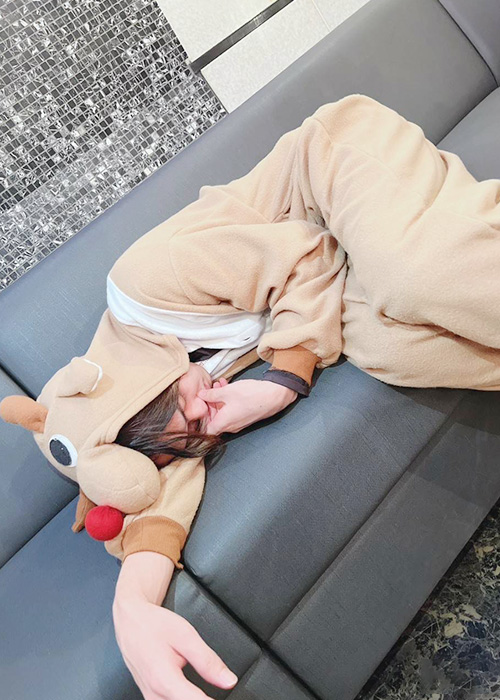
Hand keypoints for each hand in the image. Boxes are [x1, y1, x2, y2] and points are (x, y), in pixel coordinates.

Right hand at [113, 596, 237, 698]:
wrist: (129, 621)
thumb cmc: (154, 625)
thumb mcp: (186, 636)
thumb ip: (207, 661)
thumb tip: (229, 681)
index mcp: (164, 681)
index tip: (229, 698)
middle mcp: (154, 696)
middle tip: (220, 691)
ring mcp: (150, 699)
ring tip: (208, 692)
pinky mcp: (150, 698)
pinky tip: (194, 694)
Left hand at [198, 378, 297, 434]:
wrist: (273, 396)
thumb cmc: (251, 395)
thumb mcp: (227, 392)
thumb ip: (211, 395)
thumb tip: (201, 395)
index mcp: (223, 423)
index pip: (205, 430)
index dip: (200, 420)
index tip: (198, 407)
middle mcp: (231, 426)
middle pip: (214, 420)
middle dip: (209, 404)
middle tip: (208, 390)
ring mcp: (238, 423)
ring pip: (223, 413)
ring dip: (219, 399)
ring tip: (218, 384)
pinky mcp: (245, 417)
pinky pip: (231, 411)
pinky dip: (227, 401)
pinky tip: (227, 387)